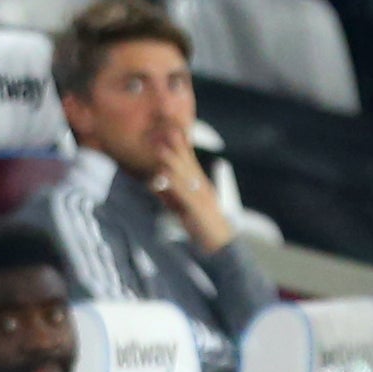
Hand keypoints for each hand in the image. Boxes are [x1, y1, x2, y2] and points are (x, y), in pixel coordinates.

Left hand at [147, 134, 236, 252]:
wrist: (219, 242)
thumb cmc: (201, 224)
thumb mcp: (184, 205)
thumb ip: (171, 193)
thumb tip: (153, 181)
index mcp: (199, 183)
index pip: (189, 160)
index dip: (180, 144)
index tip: (170, 129)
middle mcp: (201, 186)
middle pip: (187, 162)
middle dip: (175, 147)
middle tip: (163, 131)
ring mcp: (200, 196)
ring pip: (184, 175)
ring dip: (171, 162)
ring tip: (159, 150)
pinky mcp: (196, 208)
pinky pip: (183, 195)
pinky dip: (172, 186)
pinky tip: (161, 179)